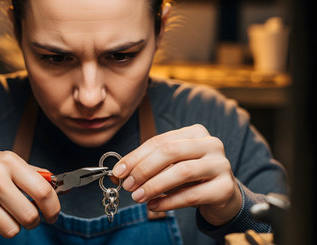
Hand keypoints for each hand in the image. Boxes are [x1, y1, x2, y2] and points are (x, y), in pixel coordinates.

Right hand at [0, 151, 59, 241]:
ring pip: (11, 230)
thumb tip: (57, 186)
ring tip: (1, 213)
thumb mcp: (4, 161)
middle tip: (26, 216)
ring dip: (11, 226)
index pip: (42, 191)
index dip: (53, 208)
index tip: (52, 215)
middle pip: (29, 216)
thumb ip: (31, 173)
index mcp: (8, 162)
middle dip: (32, 221)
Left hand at [112, 124, 241, 225]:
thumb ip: (147, 165)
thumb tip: (118, 174)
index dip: (135, 156)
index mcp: (194, 132)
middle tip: (127, 185)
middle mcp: (210, 144)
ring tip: (137, 197)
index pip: (159, 141)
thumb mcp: (170, 166)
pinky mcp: (225, 187)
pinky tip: (153, 205)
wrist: (223, 195)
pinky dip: (168, 202)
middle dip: (144, 169)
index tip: (118, 172)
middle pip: (170, 152)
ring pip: (181, 172)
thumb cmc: (191, 177)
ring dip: (154, 186)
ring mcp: (221, 164)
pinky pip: (191, 195)